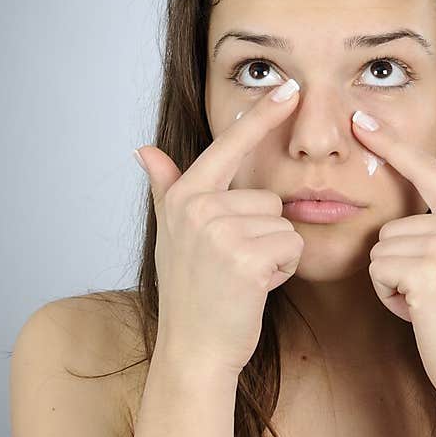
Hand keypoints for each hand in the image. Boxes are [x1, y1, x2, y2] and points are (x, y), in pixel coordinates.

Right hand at [134, 80, 304, 377]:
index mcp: (184, 197)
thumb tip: (144, 150)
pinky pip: (291, 247)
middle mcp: (198, 208)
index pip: (228, 146)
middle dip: (264, 234)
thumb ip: (166, 189)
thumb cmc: (190, 295)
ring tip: (244, 279)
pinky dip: (283, 271)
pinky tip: (255, 289)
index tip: (290, 87)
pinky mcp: (246, 257)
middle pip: (268, 199)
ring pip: (284, 225)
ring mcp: (221, 232)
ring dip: (275, 255)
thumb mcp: (172, 236)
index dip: (262, 116)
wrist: (194, 349)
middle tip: (235, 267)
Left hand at [350, 110, 435, 407]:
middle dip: (399, 265)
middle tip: (433, 295)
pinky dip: (389, 298)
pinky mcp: (425, 273)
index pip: (427, 170)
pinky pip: (378, 272)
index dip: (391, 145)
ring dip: (393, 284)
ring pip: (380, 251)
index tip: (360, 119)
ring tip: (428, 305)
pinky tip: (419, 314)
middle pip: (391, 227)